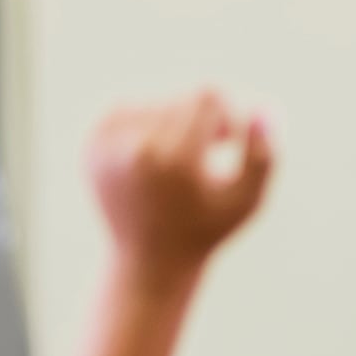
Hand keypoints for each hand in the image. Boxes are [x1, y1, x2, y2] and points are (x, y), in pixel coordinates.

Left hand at [87, 90, 273, 275]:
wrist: (148, 259)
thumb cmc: (205, 229)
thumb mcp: (247, 200)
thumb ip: (262, 156)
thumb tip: (260, 108)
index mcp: (174, 160)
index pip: (207, 96)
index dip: (227, 115)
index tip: (231, 140)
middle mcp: (136, 146)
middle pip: (184, 97)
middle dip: (204, 119)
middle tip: (212, 151)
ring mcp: (108, 142)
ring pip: (159, 99)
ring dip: (178, 122)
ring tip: (186, 155)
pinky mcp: (94, 141)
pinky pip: (131, 107)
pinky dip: (151, 124)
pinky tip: (159, 155)